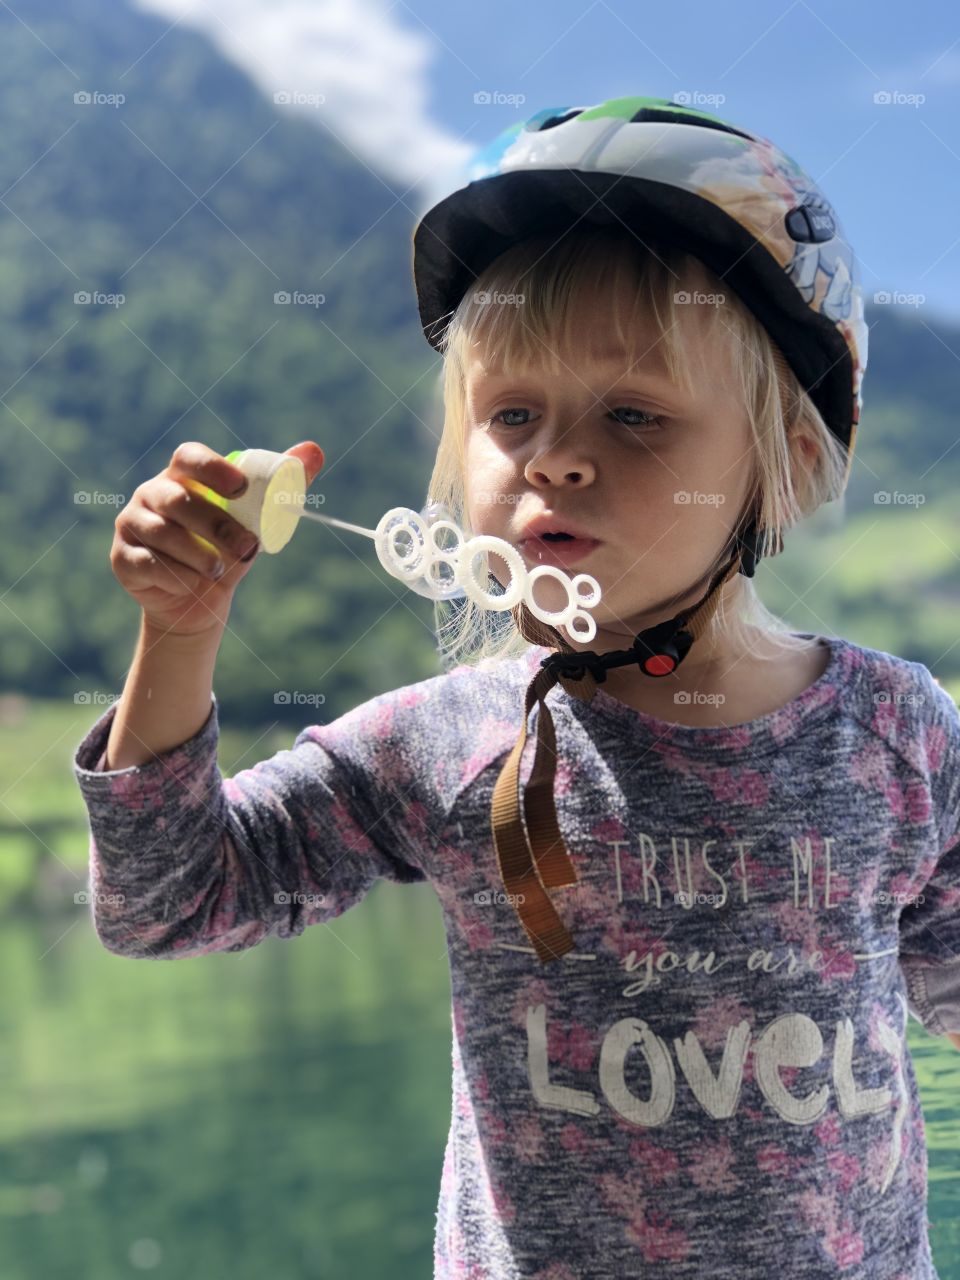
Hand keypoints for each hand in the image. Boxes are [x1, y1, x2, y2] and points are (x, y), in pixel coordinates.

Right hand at [110, 440, 324, 639]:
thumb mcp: (256, 521)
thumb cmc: (226, 550)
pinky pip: (148, 563)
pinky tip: (194, 584)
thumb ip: (280, 485)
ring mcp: (132, 525)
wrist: (198, 601)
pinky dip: (176, 576)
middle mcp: (151, 495)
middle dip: (215, 524)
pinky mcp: (122, 558)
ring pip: (162, 533)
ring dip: (198, 554)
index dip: (212, 468)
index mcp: (182, 477)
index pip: (188, 457)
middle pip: (177, 498)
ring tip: (219, 571)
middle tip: (247, 547)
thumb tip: (315, 450)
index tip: (241, 488)